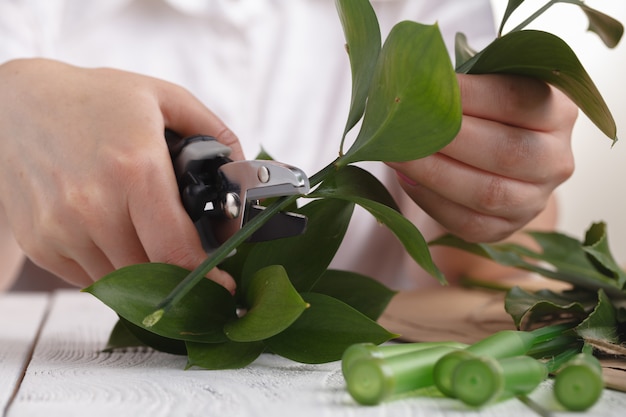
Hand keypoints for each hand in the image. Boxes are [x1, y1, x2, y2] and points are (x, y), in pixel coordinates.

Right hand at [0, 58, 240, 290]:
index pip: (176, 250)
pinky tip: (118, 239)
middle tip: (193, 264)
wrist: (15, 105)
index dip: (207, 276)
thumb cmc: (93, 99)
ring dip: (146, 274)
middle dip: (180, 275)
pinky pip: (90, 279)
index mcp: (134, 170)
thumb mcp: (161, 97)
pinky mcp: (41, 243)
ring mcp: (61, 229)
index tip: (223, 285)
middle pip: (152, 274)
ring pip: (121, 283)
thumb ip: (212, 130)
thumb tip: (241, 169)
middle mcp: (94, 206)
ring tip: (152, 244)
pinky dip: (113, 269)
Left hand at [388, 74, 576, 242]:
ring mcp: (535, 200)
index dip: (471, 95)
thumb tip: (412, 81)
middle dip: (448, 138)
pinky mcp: (506, 229)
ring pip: (487, 193)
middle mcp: (556, 159)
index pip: (518, 100)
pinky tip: (407, 180)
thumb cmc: (486, 115)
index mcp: (558, 112)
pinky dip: (432, 201)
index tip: (429, 86)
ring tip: (397, 155)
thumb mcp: (487, 89)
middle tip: (403, 125)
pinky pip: (468, 222)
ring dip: (434, 174)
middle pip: (506, 151)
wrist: (497, 165)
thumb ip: (464, 85)